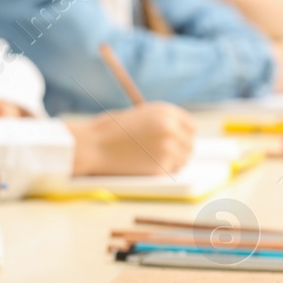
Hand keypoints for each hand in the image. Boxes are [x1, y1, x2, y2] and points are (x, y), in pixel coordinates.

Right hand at [68, 103, 195, 175]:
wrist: (90, 146)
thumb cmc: (106, 131)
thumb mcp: (136, 116)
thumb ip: (158, 122)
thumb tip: (176, 134)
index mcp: (165, 112)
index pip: (191, 127)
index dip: (184, 136)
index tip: (178, 142)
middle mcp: (170, 128)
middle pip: (190, 145)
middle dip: (179, 150)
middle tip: (165, 155)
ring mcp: (167, 148)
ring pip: (183, 160)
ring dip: (173, 162)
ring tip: (153, 160)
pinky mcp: (160, 166)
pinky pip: (171, 171)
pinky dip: (162, 170)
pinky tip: (146, 166)